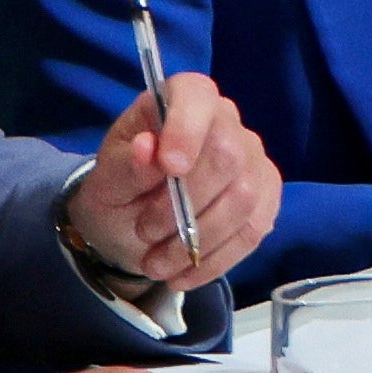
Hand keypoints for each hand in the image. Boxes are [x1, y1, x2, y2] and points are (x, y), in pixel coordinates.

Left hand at [65, 73, 277, 291]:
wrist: (132, 223)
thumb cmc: (120, 188)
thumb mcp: (106, 180)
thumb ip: (125, 165)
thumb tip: (146, 148)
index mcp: (182, 100)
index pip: (197, 98)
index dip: (188, 129)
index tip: (169, 167)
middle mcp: (227, 121)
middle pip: (227, 156)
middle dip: (183, 203)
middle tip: (144, 231)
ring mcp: (253, 160)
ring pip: (243, 199)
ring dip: (196, 240)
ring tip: (156, 263)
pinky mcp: (265, 198)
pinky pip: (253, 230)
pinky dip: (216, 259)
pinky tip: (184, 274)